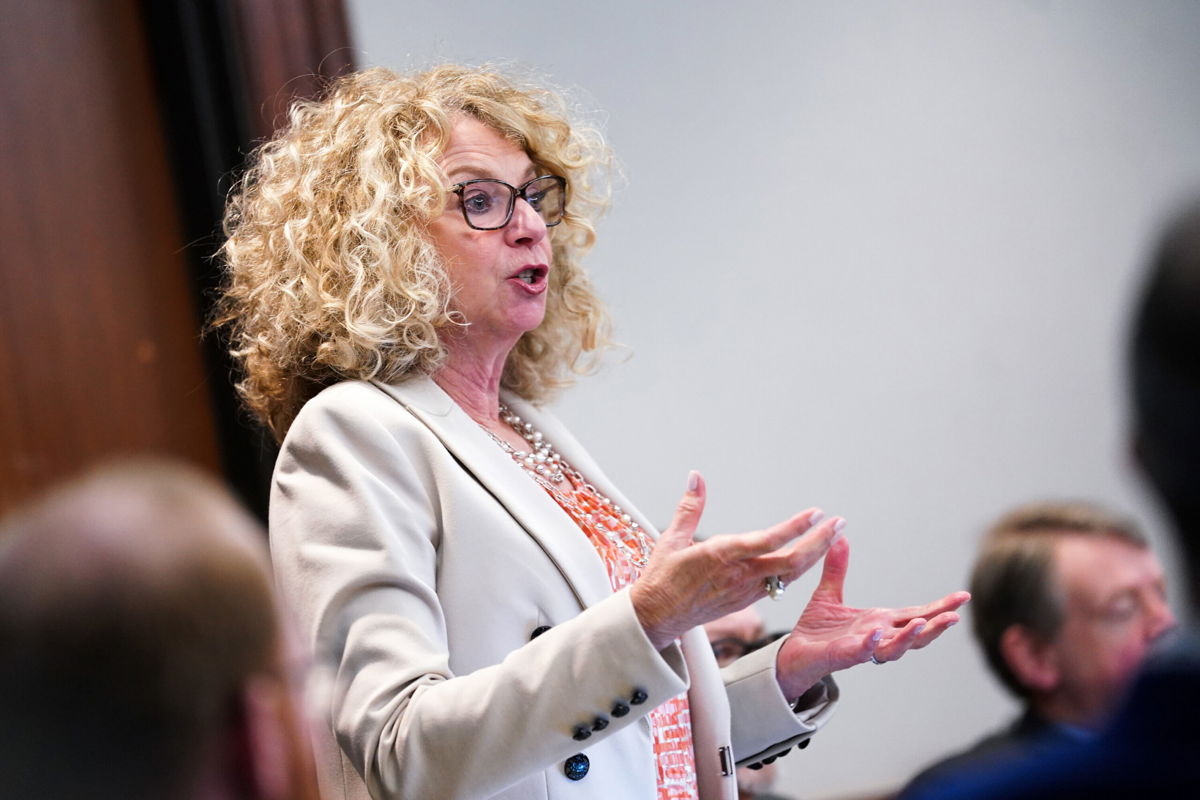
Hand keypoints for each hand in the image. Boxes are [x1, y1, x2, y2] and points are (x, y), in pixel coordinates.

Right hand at [631, 471, 844, 649]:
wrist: (657, 617)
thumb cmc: (661, 577)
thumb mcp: (670, 538)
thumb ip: (690, 506)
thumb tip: (696, 476)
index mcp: (722, 557)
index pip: (767, 541)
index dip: (794, 528)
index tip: (816, 514)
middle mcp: (740, 575)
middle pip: (791, 562)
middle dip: (819, 542)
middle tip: (840, 523)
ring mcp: (746, 590)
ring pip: (790, 575)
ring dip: (814, 555)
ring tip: (832, 536)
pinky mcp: (746, 600)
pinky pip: (780, 584)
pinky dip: (798, 569)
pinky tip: (807, 556)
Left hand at [775, 536, 969, 698]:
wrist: (793, 653)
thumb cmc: (816, 629)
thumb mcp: (828, 594)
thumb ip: (837, 569)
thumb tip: (840, 538)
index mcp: (880, 621)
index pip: (915, 614)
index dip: (939, 607)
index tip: (963, 597)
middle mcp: (877, 636)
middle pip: (915, 634)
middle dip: (936, 626)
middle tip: (955, 616)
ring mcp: (863, 649)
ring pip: (894, 648)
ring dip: (909, 638)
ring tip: (921, 624)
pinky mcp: (842, 656)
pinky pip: (860, 652)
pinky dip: (870, 644)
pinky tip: (876, 634)